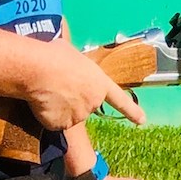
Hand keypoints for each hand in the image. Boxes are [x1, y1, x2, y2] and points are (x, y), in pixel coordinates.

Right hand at [25, 39, 145, 130]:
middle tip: (56, 84)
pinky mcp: (61, 125)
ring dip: (58, 107)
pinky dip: (46, 115)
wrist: (39, 68)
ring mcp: (79, 115)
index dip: (132, 111)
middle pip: (83, 105)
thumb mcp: (73, 54)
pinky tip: (42, 101)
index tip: (142, 121)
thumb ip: (77, 66)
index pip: (120, 100)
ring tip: (47, 89)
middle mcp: (94, 101)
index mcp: (100, 82)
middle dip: (71, 99)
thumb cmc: (55, 55)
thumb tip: (68, 64)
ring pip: (66, 115)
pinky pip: (53, 121)